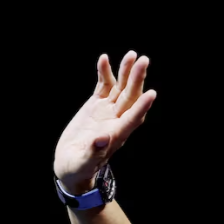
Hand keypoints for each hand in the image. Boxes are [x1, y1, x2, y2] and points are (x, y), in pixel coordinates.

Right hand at [54, 51, 156, 193]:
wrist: (72, 165)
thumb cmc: (78, 168)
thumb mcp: (83, 163)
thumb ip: (93, 152)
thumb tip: (102, 139)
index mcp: (115, 135)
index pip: (132, 119)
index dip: (141, 106)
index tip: (152, 94)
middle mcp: (115, 121)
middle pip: (130, 98)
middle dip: (136, 79)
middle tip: (144, 61)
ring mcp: (107, 111)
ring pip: (120, 89)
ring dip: (126, 72)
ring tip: (132, 55)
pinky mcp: (96, 106)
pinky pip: (103, 86)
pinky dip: (104, 73)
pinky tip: (104, 58)